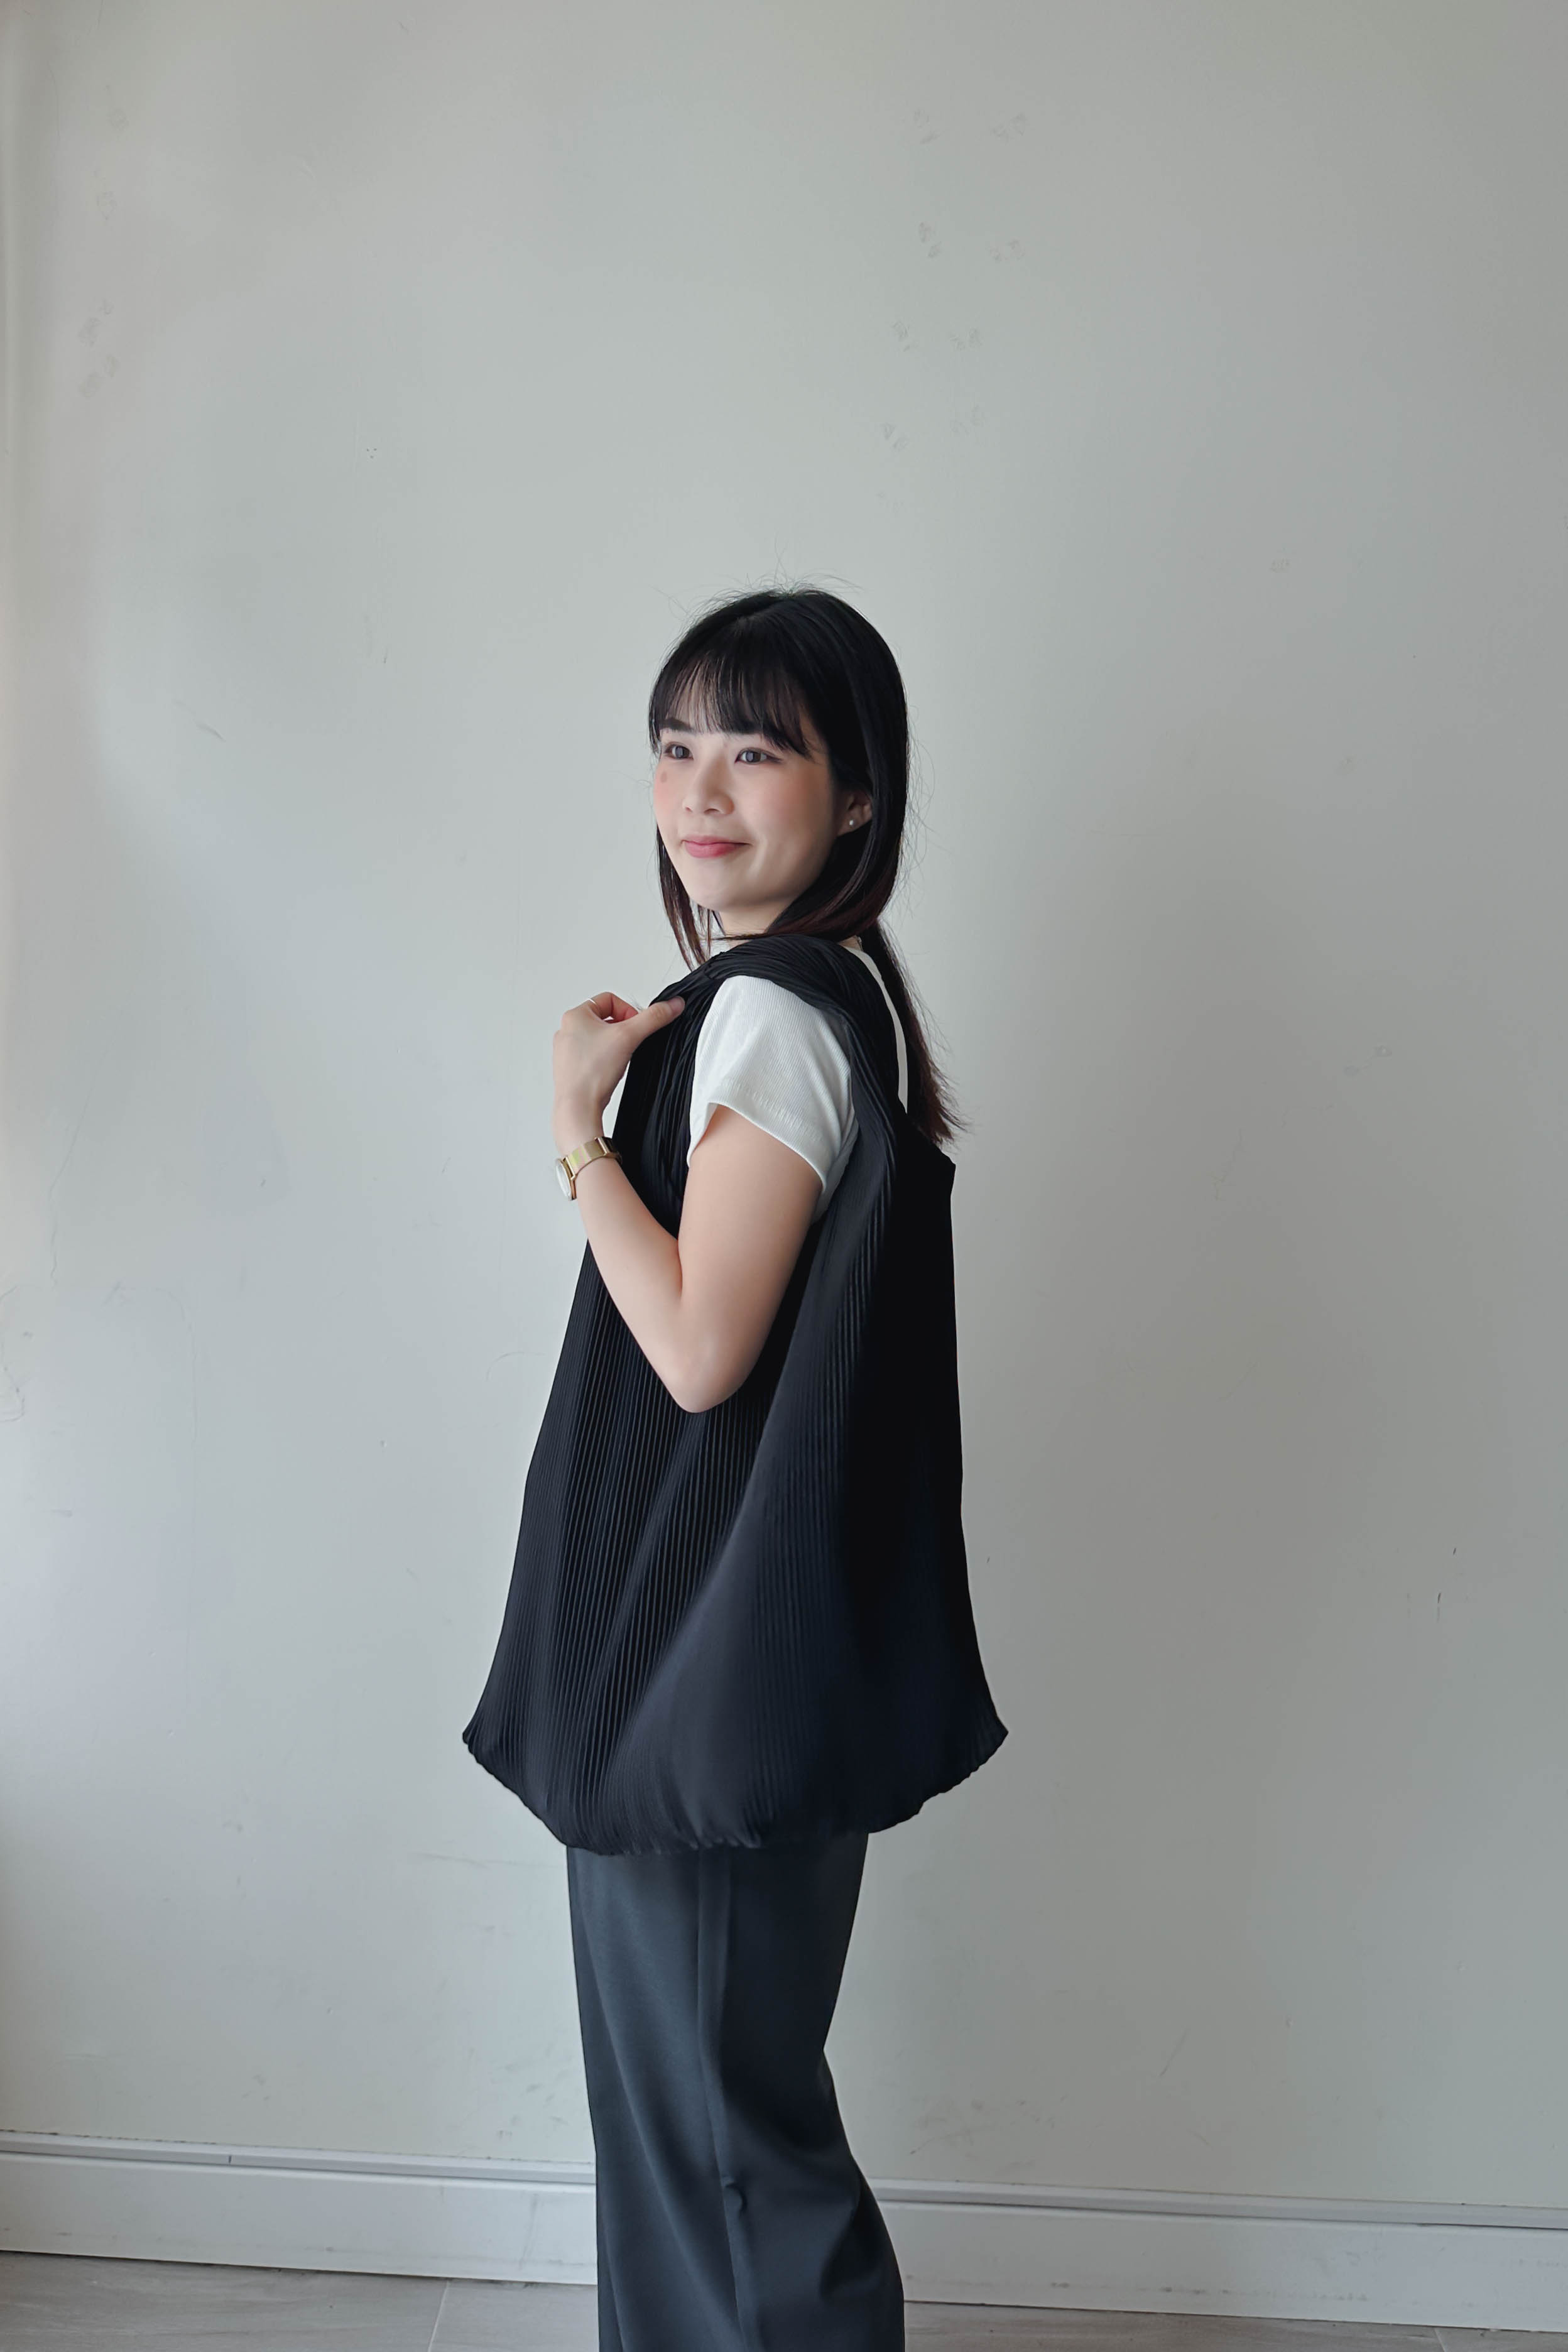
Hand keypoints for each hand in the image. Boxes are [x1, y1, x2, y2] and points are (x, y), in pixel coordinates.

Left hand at [551, 989, 684, 1153]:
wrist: (578, 1107)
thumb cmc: (592, 1072)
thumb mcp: (629, 1037)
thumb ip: (654, 1018)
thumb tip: (673, 1005)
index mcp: (575, 1015)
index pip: (609, 999)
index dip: (628, 1010)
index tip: (636, 1027)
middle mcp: (567, 1030)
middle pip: (605, 1018)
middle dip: (622, 1029)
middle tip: (629, 1043)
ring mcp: (567, 1050)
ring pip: (599, 1037)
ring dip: (614, 1044)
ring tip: (619, 1058)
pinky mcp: (571, 1067)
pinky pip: (593, 1055)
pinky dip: (605, 1060)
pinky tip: (610, 1070)